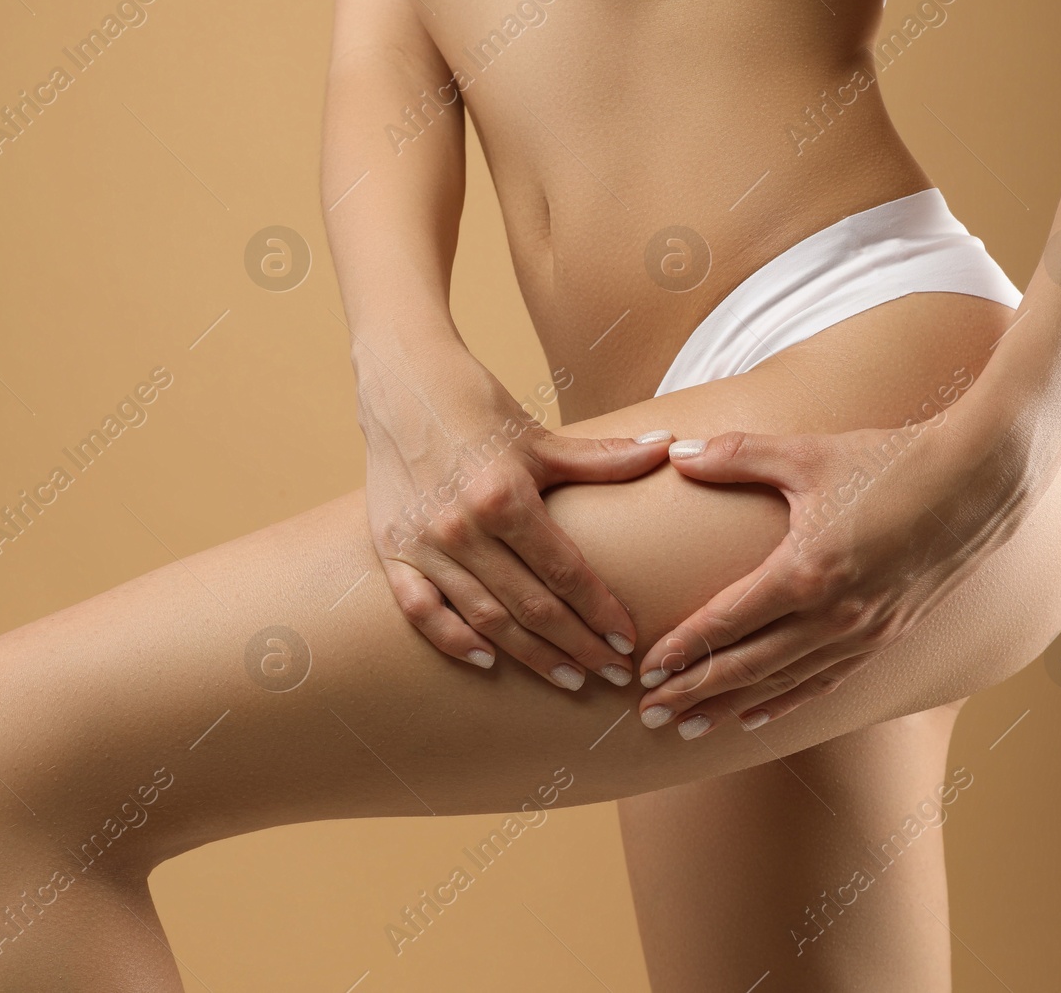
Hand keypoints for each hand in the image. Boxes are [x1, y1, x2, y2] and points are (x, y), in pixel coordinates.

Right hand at [360, 346, 672, 688]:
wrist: (401, 381)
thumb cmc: (477, 406)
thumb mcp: (541, 437)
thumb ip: (603, 456)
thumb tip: (667, 447)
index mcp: (504, 497)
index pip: (566, 572)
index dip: (600, 612)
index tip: (627, 643)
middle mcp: (462, 527)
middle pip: (531, 606)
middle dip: (577, 647)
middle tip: (613, 675)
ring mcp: (424, 543)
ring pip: (484, 618)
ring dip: (529, 655)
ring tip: (568, 678)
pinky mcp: (393, 549)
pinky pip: (422, 611)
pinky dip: (453, 640)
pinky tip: (487, 660)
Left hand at [637, 412, 1037, 738]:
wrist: (981, 479)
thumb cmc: (892, 460)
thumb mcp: (808, 454)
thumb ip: (737, 456)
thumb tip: (676, 454)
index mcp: (807, 571)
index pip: (728, 622)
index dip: (684, 648)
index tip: (645, 670)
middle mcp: (835, 615)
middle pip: (748, 667)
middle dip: (695, 692)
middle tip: (650, 714)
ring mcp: (865, 632)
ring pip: (784, 684)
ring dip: (732, 706)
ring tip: (689, 726)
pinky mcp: (889, 637)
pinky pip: (826, 682)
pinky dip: (786, 703)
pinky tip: (756, 717)